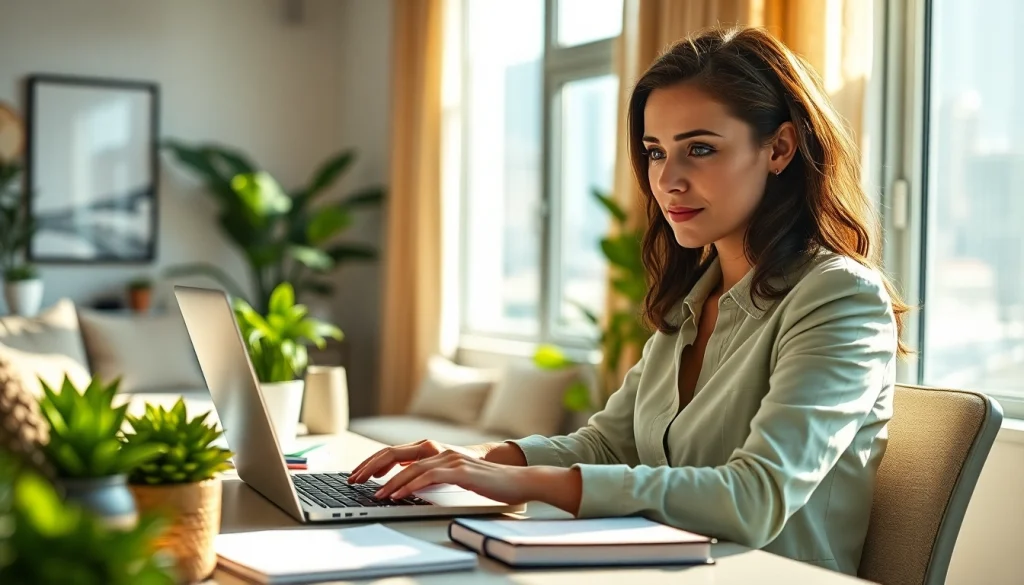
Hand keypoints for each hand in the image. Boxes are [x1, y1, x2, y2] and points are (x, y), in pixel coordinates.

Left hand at [371, 449, 582, 512]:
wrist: (517, 480)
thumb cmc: (487, 481)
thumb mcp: (453, 476)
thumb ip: (432, 474)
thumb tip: (408, 482)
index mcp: (436, 451)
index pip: (398, 452)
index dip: (375, 462)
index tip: (359, 474)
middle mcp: (441, 450)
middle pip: (399, 454)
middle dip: (373, 467)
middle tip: (354, 480)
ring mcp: (451, 459)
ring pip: (413, 468)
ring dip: (392, 482)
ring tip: (377, 494)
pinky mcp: (461, 471)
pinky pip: (430, 477)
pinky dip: (412, 485)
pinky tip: (400, 494)